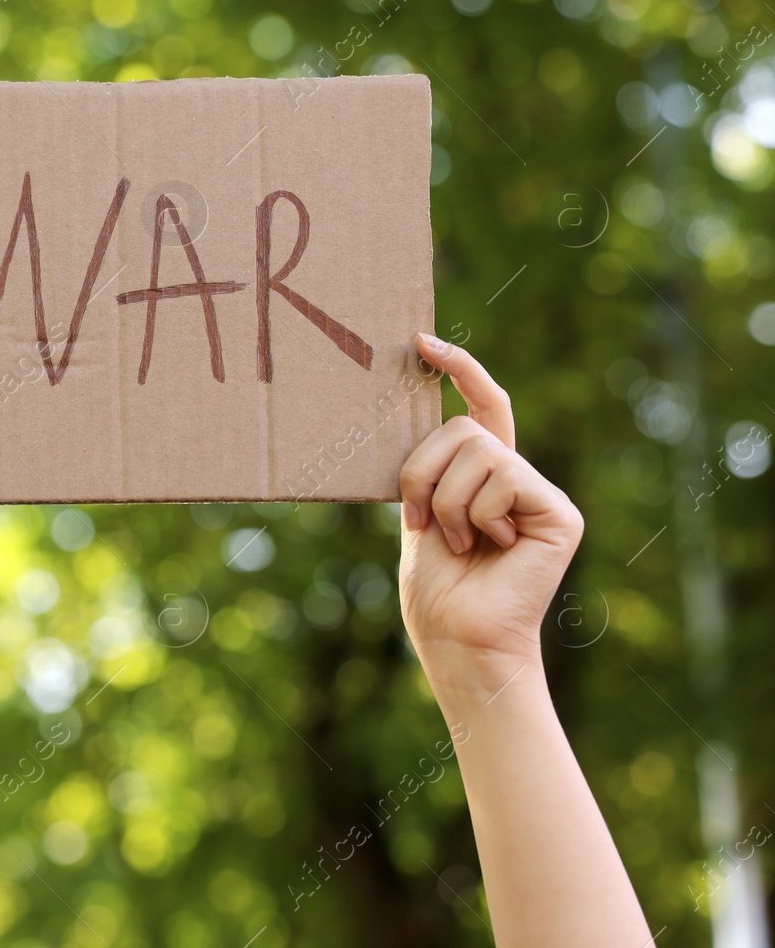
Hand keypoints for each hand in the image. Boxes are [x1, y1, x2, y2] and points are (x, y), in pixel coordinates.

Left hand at [398, 335, 582, 690]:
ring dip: (446, 501)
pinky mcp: (559, 511)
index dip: (459, 369)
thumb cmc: (434, 584)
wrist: (457, 635)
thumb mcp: (418, 511)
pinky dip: (478, 514)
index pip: (482, 405)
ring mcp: (542, 492)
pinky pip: (502, 479)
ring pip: (477, 452)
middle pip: (462, 427)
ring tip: (462, 542)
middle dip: (422, 472)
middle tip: (422, 522)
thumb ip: (428, 466)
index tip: (422, 342)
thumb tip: (421, 418)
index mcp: (484, 473)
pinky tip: (492, 548)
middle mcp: (518, 476)